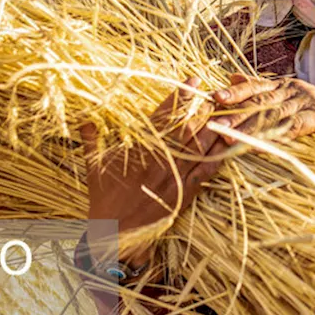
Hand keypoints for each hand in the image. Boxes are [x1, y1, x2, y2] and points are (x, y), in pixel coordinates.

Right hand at [80, 77, 225, 265]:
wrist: (116, 235)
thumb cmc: (103, 200)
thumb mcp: (93, 167)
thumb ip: (92, 139)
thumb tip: (85, 118)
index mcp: (140, 150)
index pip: (163, 115)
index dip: (179, 96)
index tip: (191, 80)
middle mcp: (160, 161)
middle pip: (187, 127)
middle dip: (203, 107)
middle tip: (216, 91)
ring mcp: (174, 178)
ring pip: (200, 147)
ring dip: (214, 127)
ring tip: (227, 112)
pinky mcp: (184, 194)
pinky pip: (206, 173)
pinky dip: (218, 158)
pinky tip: (229, 146)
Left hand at [211, 74, 314, 150]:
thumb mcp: (294, 97)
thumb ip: (264, 89)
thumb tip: (230, 76)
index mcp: (285, 85)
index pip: (255, 86)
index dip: (234, 92)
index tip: (212, 98)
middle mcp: (294, 90)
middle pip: (260, 100)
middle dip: (235, 111)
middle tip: (212, 121)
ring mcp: (307, 103)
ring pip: (273, 114)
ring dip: (249, 126)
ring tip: (229, 136)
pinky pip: (294, 127)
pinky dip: (277, 135)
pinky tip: (263, 144)